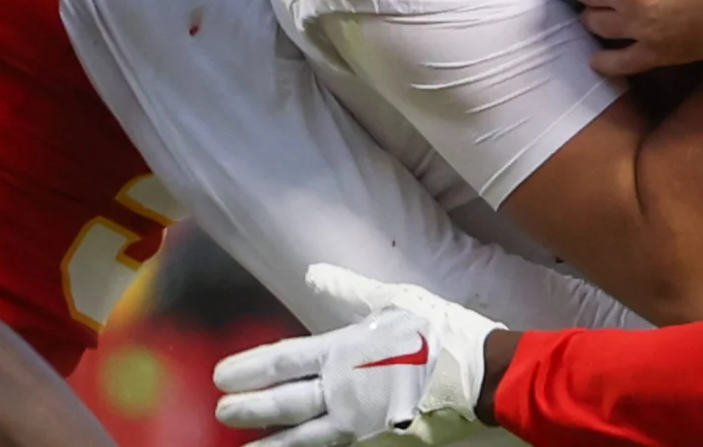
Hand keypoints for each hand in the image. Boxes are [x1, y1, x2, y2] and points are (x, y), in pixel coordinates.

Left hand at [215, 264, 499, 446]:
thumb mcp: (392, 300)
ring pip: (305, 438)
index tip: (222, 376)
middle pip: (286, 403)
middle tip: (223, 412)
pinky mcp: (376, 440)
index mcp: (344, 351)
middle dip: (251, 409)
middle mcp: (344, 390)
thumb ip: (347, 289)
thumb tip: (312, 273)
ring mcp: (359, 421)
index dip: (250, 369)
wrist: (480, 375)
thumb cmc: (437, 332)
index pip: (284, 361)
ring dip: (273, 444)